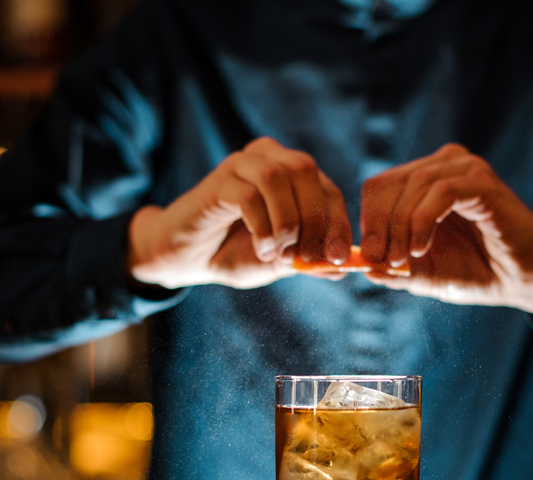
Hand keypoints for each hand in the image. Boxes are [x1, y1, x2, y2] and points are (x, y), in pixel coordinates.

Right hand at [127, 137, 351, 289]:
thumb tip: (343, 267)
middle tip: (307, 257)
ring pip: (277, 176)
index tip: (338, 257)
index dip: (337, 223)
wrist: (189, 258)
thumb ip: (310, 260)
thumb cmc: (237, 253)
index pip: (328, 189)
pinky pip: (248, 195)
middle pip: (305, 170)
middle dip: (314, 219)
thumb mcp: (282, 262)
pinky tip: (261, 249)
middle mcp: (269, 159)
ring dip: (286, 221)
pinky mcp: (218, 179)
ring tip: (279, 254)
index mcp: (291, 174)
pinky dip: (262, 227)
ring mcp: (242, 165)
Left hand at [359, 144, 532, 322]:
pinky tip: (422, 248)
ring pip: (413, 184)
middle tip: (383, 261)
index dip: (367, 220)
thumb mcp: (424, 273)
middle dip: (379, 226)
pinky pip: (442, 191)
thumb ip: (393, 268)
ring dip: (400, 226)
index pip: (379, 186)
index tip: (370, 257)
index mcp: (425, 180)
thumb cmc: (476, 272)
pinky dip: (423, 220)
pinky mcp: (483, 182)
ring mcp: (464, 169)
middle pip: (391, 183)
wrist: (524, 280)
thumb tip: (361, 267)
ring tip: (403, 259)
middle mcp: (443, 165)